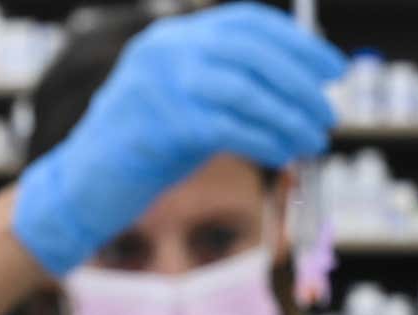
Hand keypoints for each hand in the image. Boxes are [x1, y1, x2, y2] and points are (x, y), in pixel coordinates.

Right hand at [12, 2, 344, 274]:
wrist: (84, 188)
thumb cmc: (144, 152)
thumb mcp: (188, 106)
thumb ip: (230, 88)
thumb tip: (301, 90)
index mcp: (173, 38)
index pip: (247, 23)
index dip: (297, 44)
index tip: (333, 69)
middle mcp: (165, 50)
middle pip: (252, 52)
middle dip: (300, 83)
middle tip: (328, 113)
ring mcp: (159, 85)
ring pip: (245, 90)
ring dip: (289, 116)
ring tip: (313, 139)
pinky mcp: (160, 125)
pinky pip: (228, 127)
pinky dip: (266, 140)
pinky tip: (285, 154)